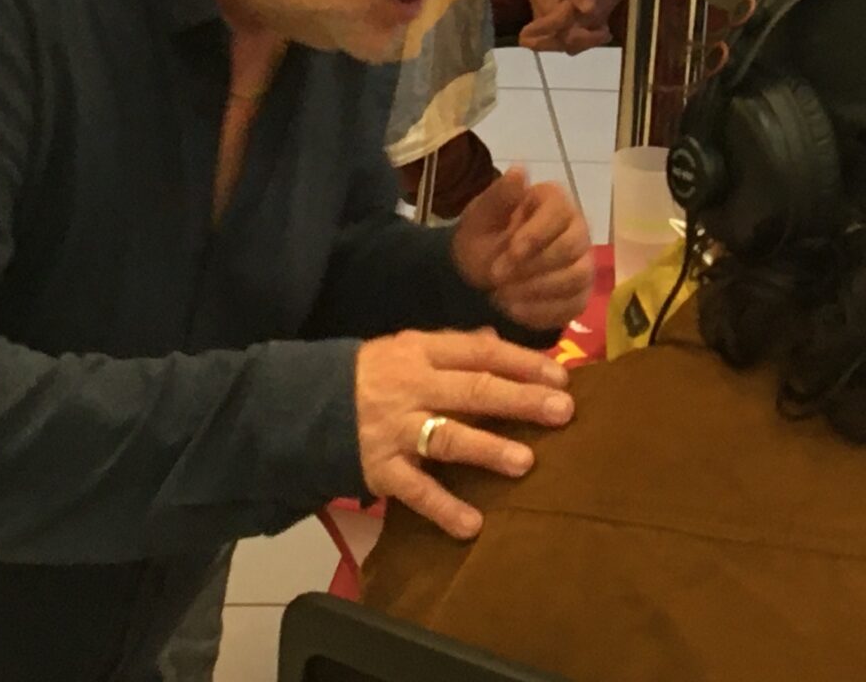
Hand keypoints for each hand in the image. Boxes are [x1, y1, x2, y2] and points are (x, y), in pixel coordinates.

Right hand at [354, 328, 573, 539]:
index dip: (522, 362)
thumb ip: (452, 348)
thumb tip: (497, 341)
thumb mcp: (406, 349)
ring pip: (447, 436)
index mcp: (420, 351)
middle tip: (563, 411)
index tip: (561, 376)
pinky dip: (443, 508)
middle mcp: (411, 387)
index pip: (479, 352)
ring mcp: (395, 429)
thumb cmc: (370, 376)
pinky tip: (472, 525)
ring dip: (488, 449)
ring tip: (526, 463)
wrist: (302, 406)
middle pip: (473, 390)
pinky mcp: (380, 469)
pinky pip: (415, 490)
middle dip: (520, 400)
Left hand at [452, 166, 594, 329]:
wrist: (476, 273)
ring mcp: (581, 262)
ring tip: (503, 297)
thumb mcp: (480, 217)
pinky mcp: (579, 293)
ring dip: (537, 291)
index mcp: (553, 200)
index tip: (509, 253)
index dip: (536, 236)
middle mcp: (576, 228)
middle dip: (533, 267)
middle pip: (572, 247)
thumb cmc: (481, 237)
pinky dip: (543, 312)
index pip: (559, 213)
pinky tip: (514, 311)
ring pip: (577, 277)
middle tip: (497, 278)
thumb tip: (520, 170)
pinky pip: (574, 305)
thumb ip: (500, 196)